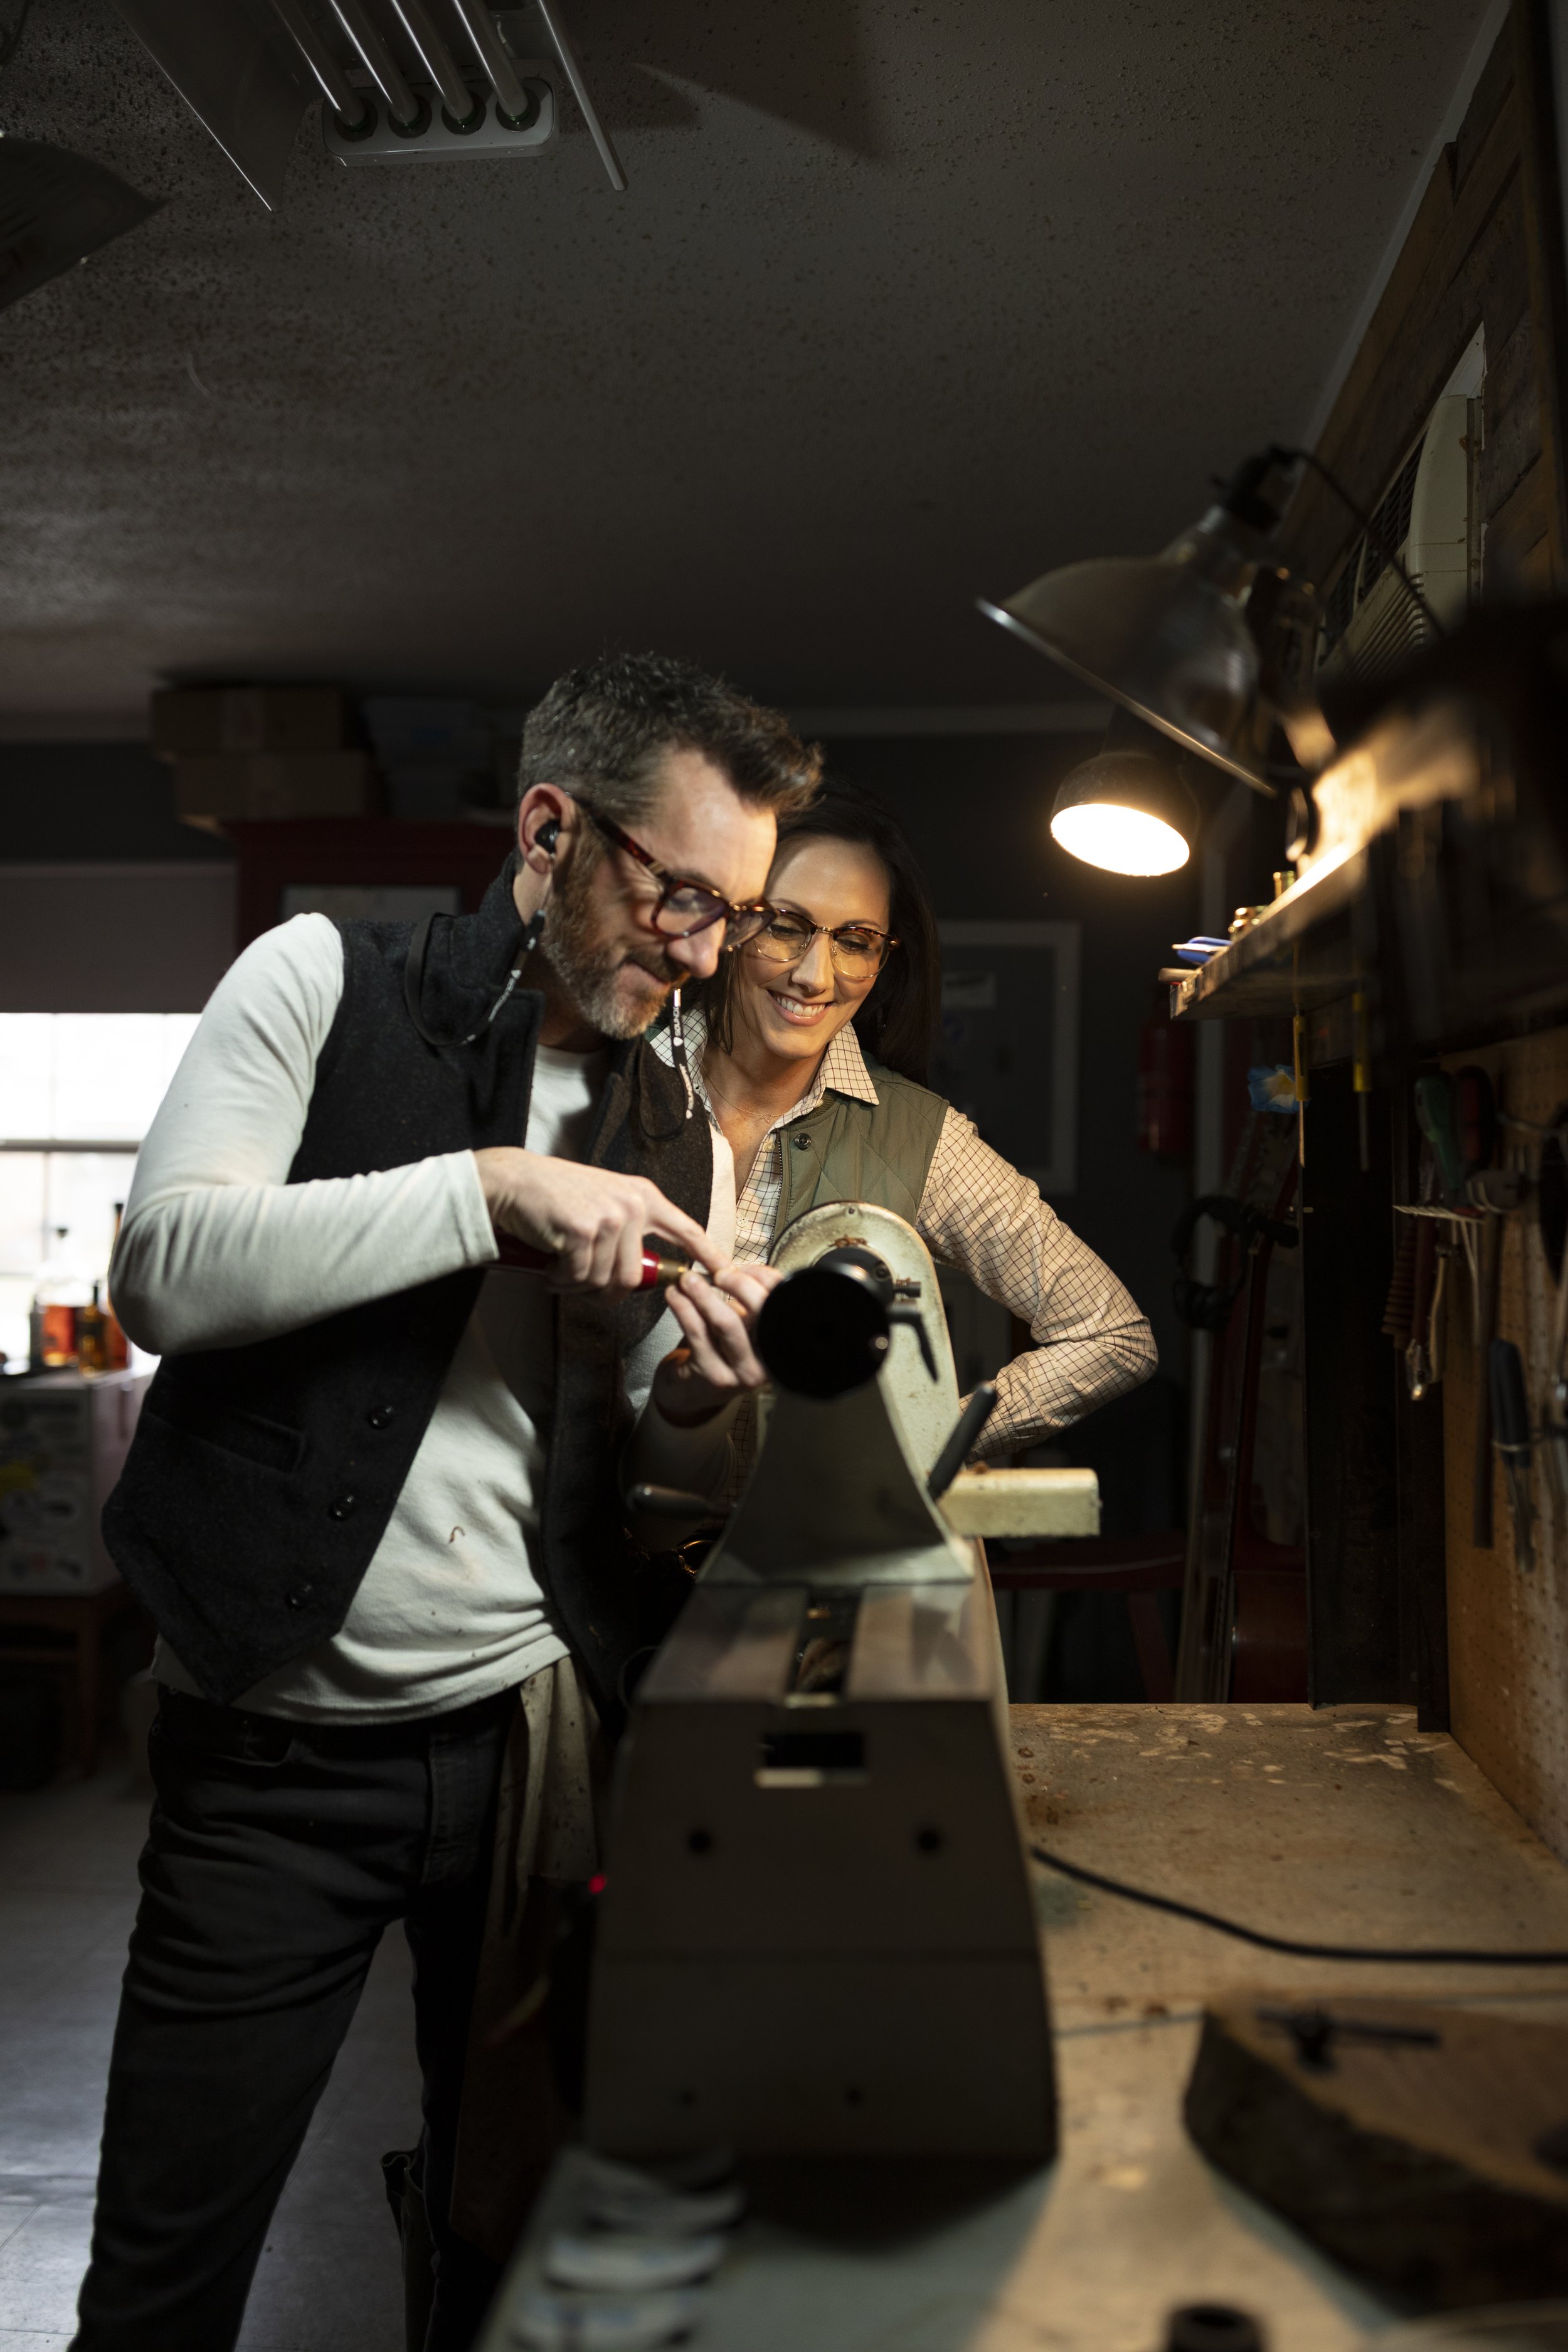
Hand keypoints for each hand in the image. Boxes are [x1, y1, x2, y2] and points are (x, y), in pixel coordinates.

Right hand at [473, 1149, 723, 1293]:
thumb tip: (640, 1273)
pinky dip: (560, 1279)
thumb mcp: (605, 1201)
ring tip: (558, 1267)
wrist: (514, 1181)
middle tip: (578, 1283)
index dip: (708, 1255)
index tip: (725, 1273)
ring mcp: (610, 1217)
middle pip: (634, 1277)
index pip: (687, 1230)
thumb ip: (629, 1229)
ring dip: (576, 1285)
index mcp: (644, 1197)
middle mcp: (633, 1205)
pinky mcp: (584, 1231)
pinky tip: (548, 1262)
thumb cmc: (554, 1196)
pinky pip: (579, 1277)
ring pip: (603, 1281)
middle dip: (605, 1292)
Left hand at [652, 1262, 785, 1424]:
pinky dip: (683, 1308)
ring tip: (687, 1279)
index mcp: (778, 1341)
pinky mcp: (713, 1376)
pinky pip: (698, 1333)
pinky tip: (674, 1295)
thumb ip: (740, 1295)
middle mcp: (768, 1360)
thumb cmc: (718, 1349)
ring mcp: (742, 1372)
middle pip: (760, 1311)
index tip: (741, 1266)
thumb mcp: (738, 1323)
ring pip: (726, 1323)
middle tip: (716, 1272)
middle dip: (737, 1284)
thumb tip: (727, 1261)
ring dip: (704, 1294)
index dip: (763, 1277)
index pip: (780, 1300)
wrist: (693, 1390)